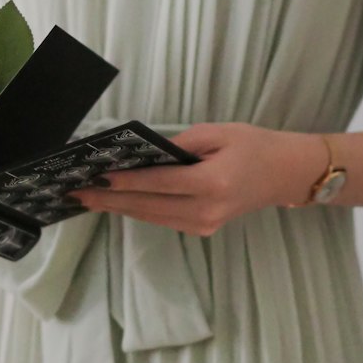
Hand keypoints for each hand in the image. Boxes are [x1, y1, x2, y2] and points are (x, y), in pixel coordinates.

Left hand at [65, 122, 310, 235]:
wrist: (285, 174)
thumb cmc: (254, 146)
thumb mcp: (218, 133)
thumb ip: (180, 144)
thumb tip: (143, 154)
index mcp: (212, 183)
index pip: (158, 183)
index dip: (125, 181)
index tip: (97, 177)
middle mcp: (206, 210)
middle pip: (148, 206)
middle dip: (110, 200)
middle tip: (78, 193)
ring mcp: (205, 225)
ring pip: (151, 217)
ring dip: (119, 208)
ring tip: (89, 199)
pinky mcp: (203, 230)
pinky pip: (163, 220)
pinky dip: (139, 211)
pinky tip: (118, 203)